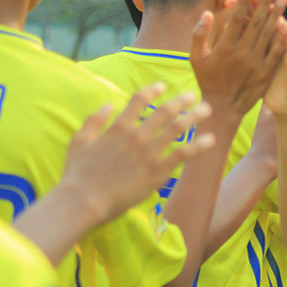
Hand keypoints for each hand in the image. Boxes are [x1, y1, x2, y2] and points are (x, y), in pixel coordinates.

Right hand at [62, 83, 213, 223]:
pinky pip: (183, 155)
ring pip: (177, 129)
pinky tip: (210, 140)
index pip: (138, 101)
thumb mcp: (78, 142)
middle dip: (181, 101)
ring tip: (206, 110)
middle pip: (164, 112)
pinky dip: (198, 146)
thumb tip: (108, 105)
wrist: (84, 201)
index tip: (163, 85)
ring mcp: (148, 154)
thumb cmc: (77, 175)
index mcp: (117, 128)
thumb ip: (93, 121)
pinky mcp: (157, 172)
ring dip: (194, 117)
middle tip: (193, 95)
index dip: (152, 90)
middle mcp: (136, 136)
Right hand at [191, 0, 286, 117]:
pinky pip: (275, 53)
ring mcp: (256, 63)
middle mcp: (242, 53)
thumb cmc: (207, 81)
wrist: (222, 109)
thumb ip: (199, 34)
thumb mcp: (195, 58)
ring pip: (268, 34)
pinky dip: (281, 38)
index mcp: (225, 47)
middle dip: (266, 0)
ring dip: (277, 14)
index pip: (237, 18)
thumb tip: (207, 13)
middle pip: (257, 21)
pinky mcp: (265, 73)